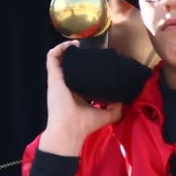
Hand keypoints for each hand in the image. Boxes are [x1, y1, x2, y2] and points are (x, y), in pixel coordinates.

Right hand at [37, 41, 122, 155]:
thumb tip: (123, 100)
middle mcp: (66, 86)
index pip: (79, 77)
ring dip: (66, 49)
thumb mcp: (106, 115)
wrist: (70, 130)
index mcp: (76, 94)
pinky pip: (52, 57)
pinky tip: (71, 45)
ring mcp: (58, 80)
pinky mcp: (53, 77)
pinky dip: (60, 48)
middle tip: (87, 51)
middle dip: (76, 56)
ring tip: (77, 45)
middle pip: (69, 66)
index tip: (95, 61)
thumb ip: (116, 109)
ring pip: (58, 59)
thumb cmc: (85, 124)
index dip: (86, 68)